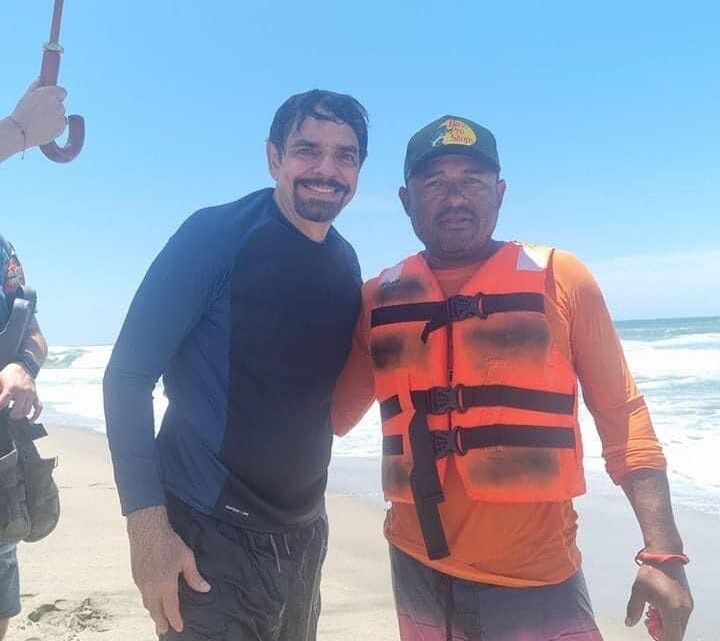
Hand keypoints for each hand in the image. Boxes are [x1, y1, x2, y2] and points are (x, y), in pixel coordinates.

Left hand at [0, 363, 42, 420]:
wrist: (22, 367)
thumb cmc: (8, 375)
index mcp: (12, 388)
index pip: (2, 403)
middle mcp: (23, 392)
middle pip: (17, 410)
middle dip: (11, 414)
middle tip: (7, 414)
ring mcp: (31, 394)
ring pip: (27, 410)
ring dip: (20, 415)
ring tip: (14, 414)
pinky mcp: (35, 395)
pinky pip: (38, 408)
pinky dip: (35, 415)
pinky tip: (30, 420)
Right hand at [10, 80, 67, 147]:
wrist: (21, 131)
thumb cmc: (22, 111)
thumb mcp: (28, 95)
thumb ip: (37, 85)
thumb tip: (42, 78)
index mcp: (50, 94)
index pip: (63, 91)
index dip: (57, 95)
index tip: (53, 97)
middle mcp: (58, 105)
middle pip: (60, 104)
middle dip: (53, 106)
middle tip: (41, 111)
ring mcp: (61, 117)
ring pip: (61, 114)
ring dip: (54, 116)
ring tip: (40, 120)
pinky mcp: (62, 128)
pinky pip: (62, 124)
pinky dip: (56, 125)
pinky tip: (44, 126)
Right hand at [127, 505, 210, 634]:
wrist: (147, 531)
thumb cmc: (169, 542)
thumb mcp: (186, 558)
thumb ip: (194, 576)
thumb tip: (205, 589)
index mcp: (166, 584)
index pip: (171, 609)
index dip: (175, 620)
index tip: (179, 628)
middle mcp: (151, 588)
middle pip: (155, 611)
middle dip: (161, 622)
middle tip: (164, 630)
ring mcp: (141, 583)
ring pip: (147, 604)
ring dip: (153, 612)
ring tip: (159, 618)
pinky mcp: (136, 577)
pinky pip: (142, 595)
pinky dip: (148, 601)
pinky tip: (152, 600)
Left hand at [625, 563, 692, 640]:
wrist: (665, 555)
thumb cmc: (650, 573)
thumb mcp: (638, 591)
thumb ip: (633, 609)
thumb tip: (629, 623)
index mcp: (673, 610)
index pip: (671, 637)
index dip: (661, 639)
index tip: (651, 634)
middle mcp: (684, 610)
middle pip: (677, 633)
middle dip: (663, 633)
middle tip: (649, 623)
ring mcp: (688, 606)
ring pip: (680, 626)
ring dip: (668, 625)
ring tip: (652, 613)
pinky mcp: (688, 601)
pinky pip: (682, 617)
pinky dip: (672, 618)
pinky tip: (658, 607)